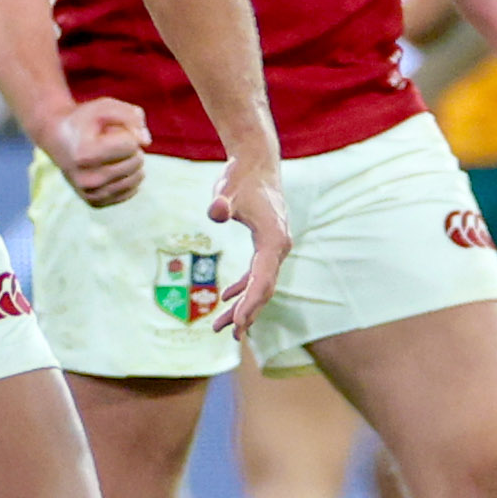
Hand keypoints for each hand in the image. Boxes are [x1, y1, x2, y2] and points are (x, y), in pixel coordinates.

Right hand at [39, 94, 148, 207]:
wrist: (56, 138)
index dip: (127, 131)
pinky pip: (132, 190)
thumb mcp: (104, 106)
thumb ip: (130, 115)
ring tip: (111, 154)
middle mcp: (86, 178)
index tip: (109, 129)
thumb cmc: (84, 121)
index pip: (131, 143)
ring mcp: (90, 193)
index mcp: (85, 154)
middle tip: (109, 141)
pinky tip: (112, 167)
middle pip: (136, 161)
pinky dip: (128, 176)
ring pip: (137, 177)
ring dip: (131, 161)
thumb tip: (146, 141)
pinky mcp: (95, 203)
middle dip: (130, 146)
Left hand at [205, 154, 291, 337]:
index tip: (236, 325)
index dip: (249, 305)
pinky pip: (258, 273)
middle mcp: (280, 247)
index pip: (262, 281)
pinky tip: (227, 296)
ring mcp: (275, 247)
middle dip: (247, 313)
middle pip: (264, 289)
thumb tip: (216, 212)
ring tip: (221, 325)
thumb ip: (220, 202)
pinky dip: (244, 287)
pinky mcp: (267, 243)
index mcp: (274, 240)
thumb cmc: (240, 176)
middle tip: (229, 335)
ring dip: (244, 305)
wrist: (256, 161)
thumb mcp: (226, 189)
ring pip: (261, 284)